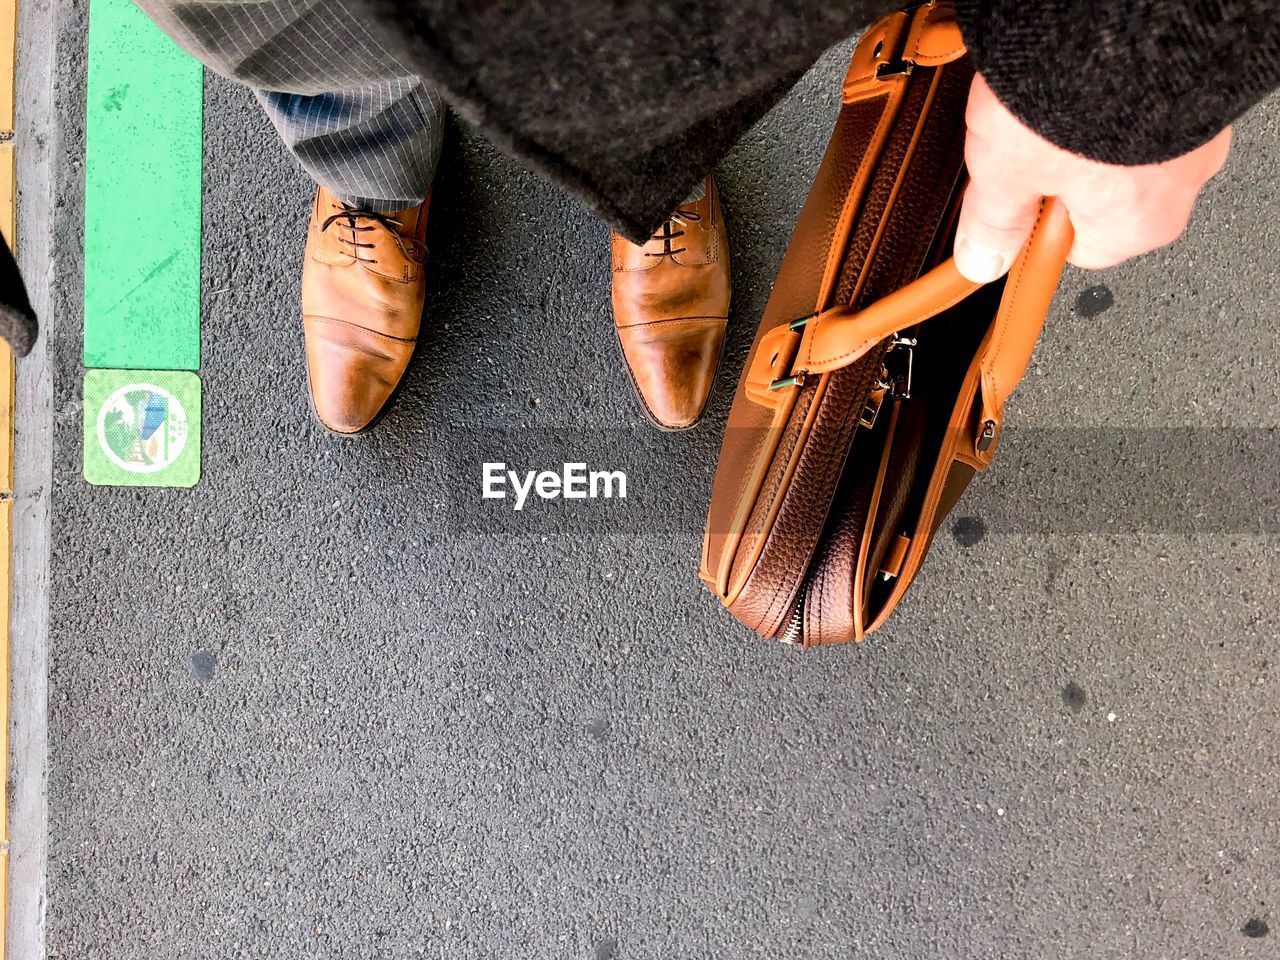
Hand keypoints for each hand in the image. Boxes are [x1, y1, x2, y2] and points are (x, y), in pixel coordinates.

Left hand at [954, 73, 1232, 282]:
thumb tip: (983, 259)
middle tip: (1022, 147)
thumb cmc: (1079, 95)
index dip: (1035, 229)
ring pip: (1119, 147)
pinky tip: (1078, 75)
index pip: (1078, 251)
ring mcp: (1197, 128)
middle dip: (1057, 175)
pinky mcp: (1196, 82)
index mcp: (1140, 225)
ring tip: (1046, 103)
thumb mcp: (1006, 173)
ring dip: (1080, 130)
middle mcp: (1182, 184)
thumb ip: (995, 223)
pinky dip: (1109, 93)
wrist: (1133, 12)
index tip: (1008, 208)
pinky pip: (1142, 102)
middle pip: (1099, 198)